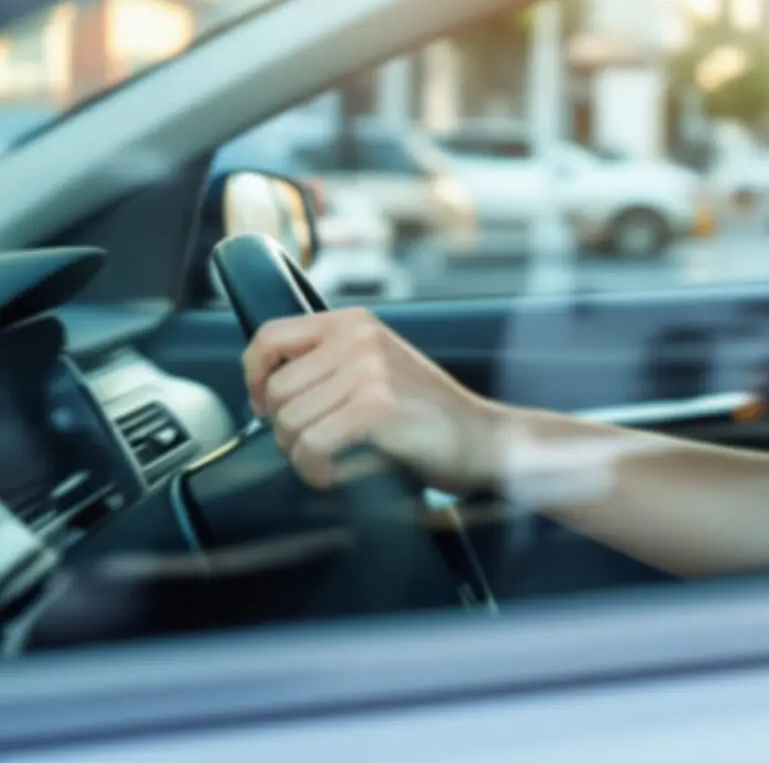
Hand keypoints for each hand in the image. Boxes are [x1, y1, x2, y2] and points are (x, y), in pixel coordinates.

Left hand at [243, 308, 503, 492]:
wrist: (486, 440)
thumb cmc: (429, 417)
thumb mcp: (377, 369)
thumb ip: (329, 365)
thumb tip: (262, 390)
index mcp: (356, 323)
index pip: (269, 337)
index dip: (252, 376)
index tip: (262, 407)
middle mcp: (360, 338)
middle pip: (276, 390)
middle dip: (284, 429)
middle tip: (315, 446)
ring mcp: (370, 370)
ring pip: (289, 421)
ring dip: (301, 454)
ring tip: (331, 461)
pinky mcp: (377, 407)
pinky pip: (312, 445)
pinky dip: (316, 471)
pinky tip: (337, 474)